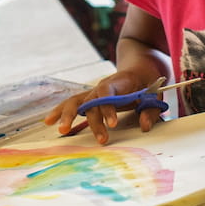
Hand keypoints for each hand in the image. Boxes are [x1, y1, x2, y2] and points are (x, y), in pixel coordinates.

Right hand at [44, 69, 163, 144]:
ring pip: (76, 101)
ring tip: (62, 131)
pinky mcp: (89, 98)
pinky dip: (60, 112)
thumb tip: (144, 126)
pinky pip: (72, 103)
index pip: (107, 92)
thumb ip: (150, 110)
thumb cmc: (147, 80)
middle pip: (91, 101)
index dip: (108, 107)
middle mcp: (102, 86)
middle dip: (94, 122)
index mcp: (118, 82)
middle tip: (101, 139)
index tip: (113, 124)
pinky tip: (49, 121)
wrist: (139, 66)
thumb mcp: (155, 92)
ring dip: (68, 115)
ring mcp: (93, 92)